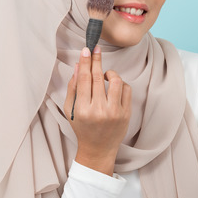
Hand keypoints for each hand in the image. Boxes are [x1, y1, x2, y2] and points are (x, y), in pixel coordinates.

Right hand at [64, 46, 131, 175]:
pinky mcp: (126, 114)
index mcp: (83, 109)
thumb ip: (73, 88)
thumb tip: (78, 66)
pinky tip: (113, 87)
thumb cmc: (82, 127)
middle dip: (97, 60)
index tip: (87, 49)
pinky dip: (120, 84)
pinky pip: (126, 90)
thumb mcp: (71, 110)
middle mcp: (99, 110)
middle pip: (98, 78)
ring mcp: (114, 113)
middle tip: (96, 48)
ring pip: (115, 81)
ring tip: (105, 75)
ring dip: (110, 73)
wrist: (98, 148)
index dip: (86, 62)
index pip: (84, 79)